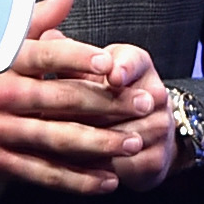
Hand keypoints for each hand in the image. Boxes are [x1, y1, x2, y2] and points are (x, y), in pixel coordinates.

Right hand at [0, 0, 175, 194]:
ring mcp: (1, 133)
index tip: (111, 61)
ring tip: (131, 143)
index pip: (45, 55)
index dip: (79, 57)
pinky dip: (76, 180)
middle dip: (107, 103)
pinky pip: (44, 173)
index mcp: (3, 63)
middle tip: (141, 104)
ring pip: (58, 139)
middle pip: (62, 99)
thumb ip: (33, 22)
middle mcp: (4, 96)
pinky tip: (104, 181)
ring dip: (99, 143)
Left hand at [20, 10, 177, 191]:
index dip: (123, 68)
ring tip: (51, 142)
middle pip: (123, 103)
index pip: (134, 61)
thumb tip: (44, 34)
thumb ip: (65, 52)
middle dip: (89, 110)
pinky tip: (65, 168)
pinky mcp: (156, 160)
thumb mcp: (84, 66)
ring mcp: (159, 129)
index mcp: (137, 64)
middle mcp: (155, 95)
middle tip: (52, 115)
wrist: (141, 133)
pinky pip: (124, 166)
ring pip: (121, 137)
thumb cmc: (99, 91)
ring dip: (86, 141)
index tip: (112, 75)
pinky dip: (94, 169)